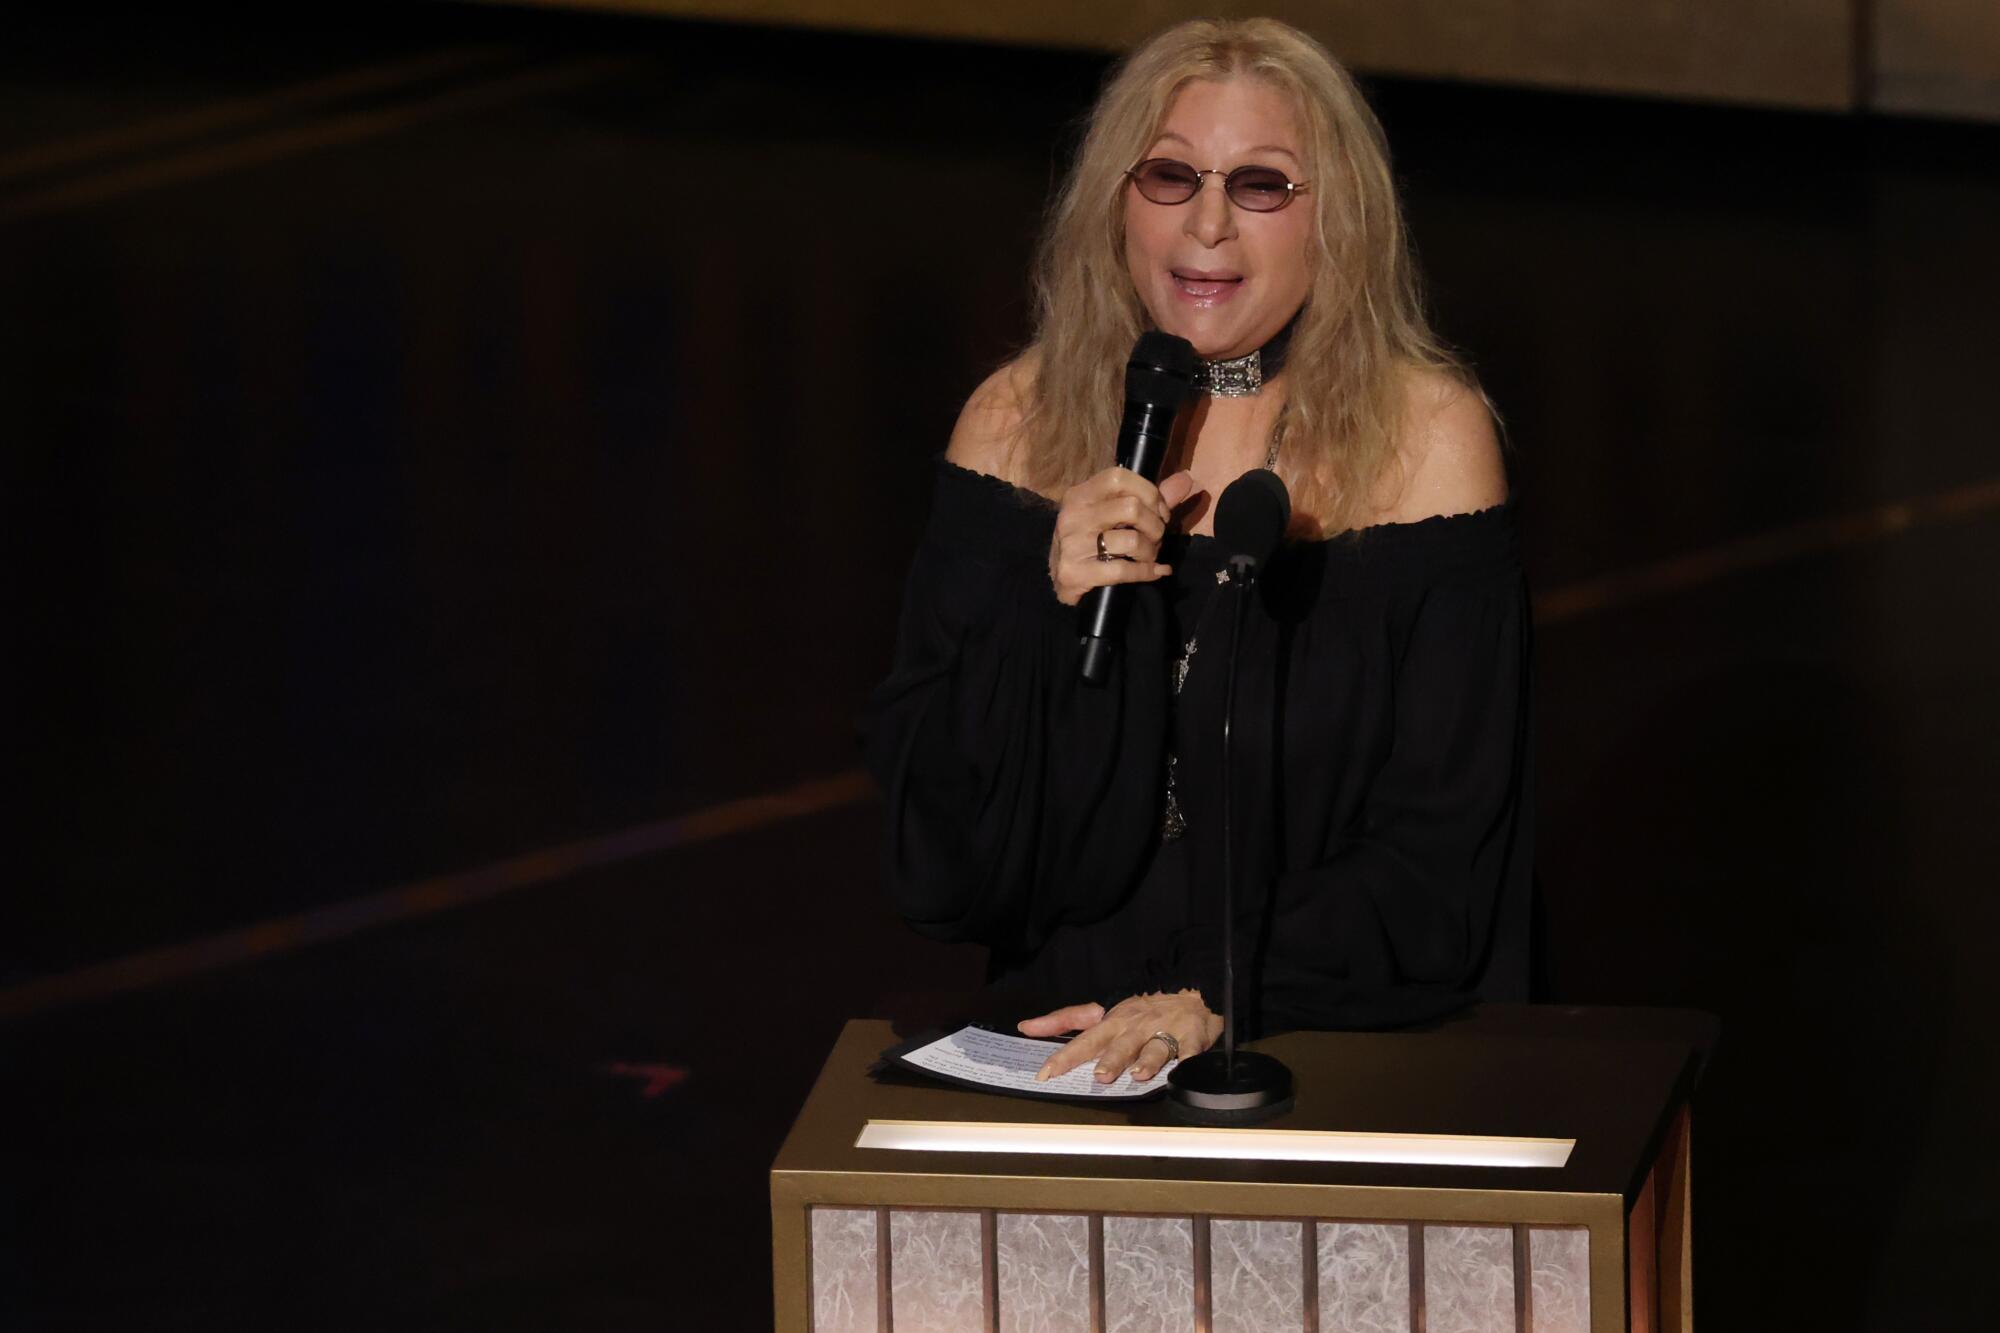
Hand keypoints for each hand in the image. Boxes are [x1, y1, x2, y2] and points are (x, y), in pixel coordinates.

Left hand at [1019, 990, 1222, 1083]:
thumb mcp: (1103, 1012)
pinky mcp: (1192, 1038)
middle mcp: (1137, 1027)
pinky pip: (1191, 1051)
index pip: (1085, 1040)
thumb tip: (1026, 1027)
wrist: (1190, 994)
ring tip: (1139, 1075)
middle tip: (1100, 1076)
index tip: (1047, 1073)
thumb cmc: (1142, 1010)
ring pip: (1156, 1047)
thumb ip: (1065, 1021)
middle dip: (1111, 1059)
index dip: (1065, 1056)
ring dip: (1147, 1060)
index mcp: (1114, 1022)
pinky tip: (1184, 1070)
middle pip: (1122, 1045)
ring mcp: (1166, 1032)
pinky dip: (1188, 1061)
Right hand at [1047, 468, 1203, 606]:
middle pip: (1131, 508)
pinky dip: (1146, 572)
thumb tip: (1186, 479)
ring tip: (1149, 556)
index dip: (1148, 492)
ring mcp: (1072, 545)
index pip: (1119, 477)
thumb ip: (1151, 498)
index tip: (1161, 512)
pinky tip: (1154, 572)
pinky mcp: (1075, 573)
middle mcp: (1072, 516)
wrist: (1060, 581)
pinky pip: (1123, 570)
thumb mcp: (1115, 515)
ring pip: (1132, 540)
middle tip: (1156, 538)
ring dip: (1151, 552)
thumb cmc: (1093, 541)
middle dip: (1155, 526)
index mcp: (1080, 495)